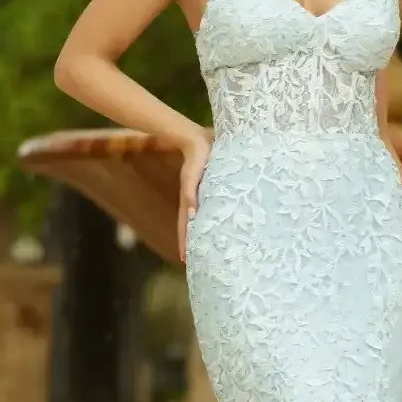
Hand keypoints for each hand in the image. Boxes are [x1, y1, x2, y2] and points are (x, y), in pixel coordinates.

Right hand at [178, 137, 211, 263]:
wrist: (199, 139)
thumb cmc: (197, 156)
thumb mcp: (192, 176)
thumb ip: (191, 194)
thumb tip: (192, 216)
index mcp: (190, 201)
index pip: (185, 227)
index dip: (185, 243)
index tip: (185, 261)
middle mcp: (195, 201)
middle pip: (191, 227)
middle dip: (192, 243)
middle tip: (196, 262)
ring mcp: (201, 195)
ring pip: (200, 219)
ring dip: (201, 234)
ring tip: (205, 248)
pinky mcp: (209, 189)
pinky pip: (209, 208)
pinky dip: (209, 219)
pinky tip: (216, 224)